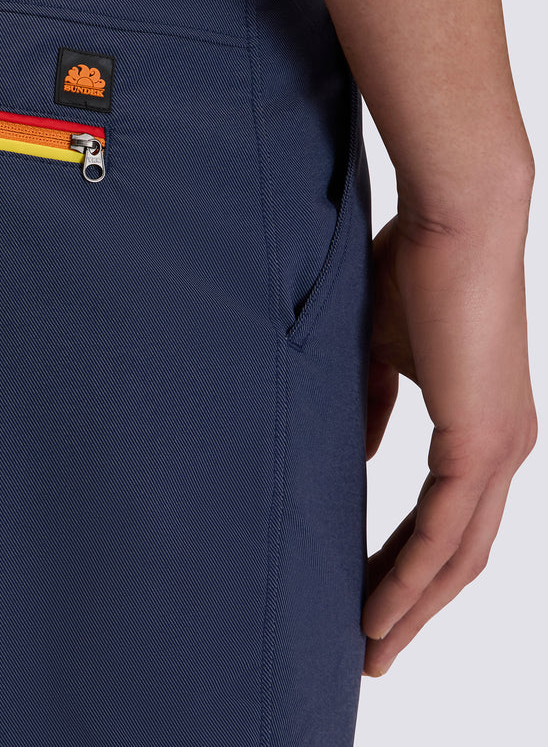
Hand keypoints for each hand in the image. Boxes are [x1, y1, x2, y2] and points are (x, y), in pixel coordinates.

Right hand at [361, 201, 536, 675]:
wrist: (456, 218)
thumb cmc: (416, 267)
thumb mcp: (384, 349)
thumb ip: (375, 405)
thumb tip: (363, 454)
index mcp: (483, 427)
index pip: (448, 520)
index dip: (411, 566)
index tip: (370, 596)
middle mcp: (503, 449)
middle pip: (459, 555)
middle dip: (414, 607)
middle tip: (371, 649)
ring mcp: (499, 449)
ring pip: (457, 556)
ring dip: (412, 608)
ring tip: (370, 649)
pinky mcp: (481, 441)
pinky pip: (444, 531)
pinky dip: (412, 578)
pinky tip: (381, 611)